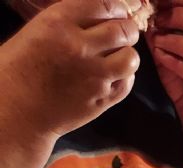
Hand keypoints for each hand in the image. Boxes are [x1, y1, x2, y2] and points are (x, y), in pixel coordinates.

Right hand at [0, 0, 141, 142]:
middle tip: (126, 32)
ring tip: (120, 56)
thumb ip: (71, 20)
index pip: (105, 5)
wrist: (17, 107)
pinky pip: (127, 84)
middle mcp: (79, 47)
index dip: (120, 8)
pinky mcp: (100, 100)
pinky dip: (125, 77)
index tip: (122, 12)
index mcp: (59, 22)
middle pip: (123, 30)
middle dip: (128, 29)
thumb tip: (103, 16)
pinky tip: (115, 75)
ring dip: (128, 54)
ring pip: (130, 58)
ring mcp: (93, 76)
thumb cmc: (21, 66)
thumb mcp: (40, 29)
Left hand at [148, 0, 182, 137]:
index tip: (157, 0)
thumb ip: (160, 37)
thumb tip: (145, 18)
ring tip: (158, 41)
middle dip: (180, 18)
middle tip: (158, 19)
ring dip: (178, 42)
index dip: (180, 1)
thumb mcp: (168, 57)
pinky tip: (164, 59)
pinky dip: (179, 65)